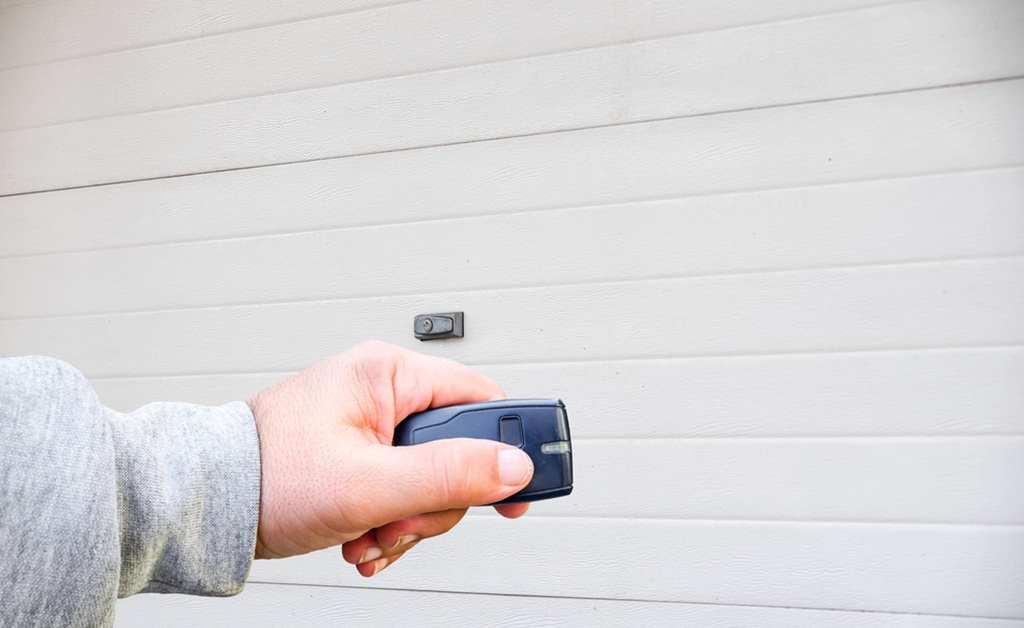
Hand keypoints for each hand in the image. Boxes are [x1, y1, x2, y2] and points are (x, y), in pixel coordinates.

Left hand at [248, 341, 533, 575]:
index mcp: (388, 375)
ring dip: (408, 522)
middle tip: (402, 521)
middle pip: (457, 451)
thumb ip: (447, 474)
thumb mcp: (368, 482)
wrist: (208, 504)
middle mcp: (383, 393)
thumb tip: (512, 466)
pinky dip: (390, 524)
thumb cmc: (267, 474)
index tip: (517, 491)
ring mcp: (372, 426)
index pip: (479, 398)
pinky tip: (363, 537)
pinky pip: (403, 492)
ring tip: (371, 534)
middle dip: (434, 502)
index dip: (505, 447)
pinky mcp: (361, 455)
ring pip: (431, 480)